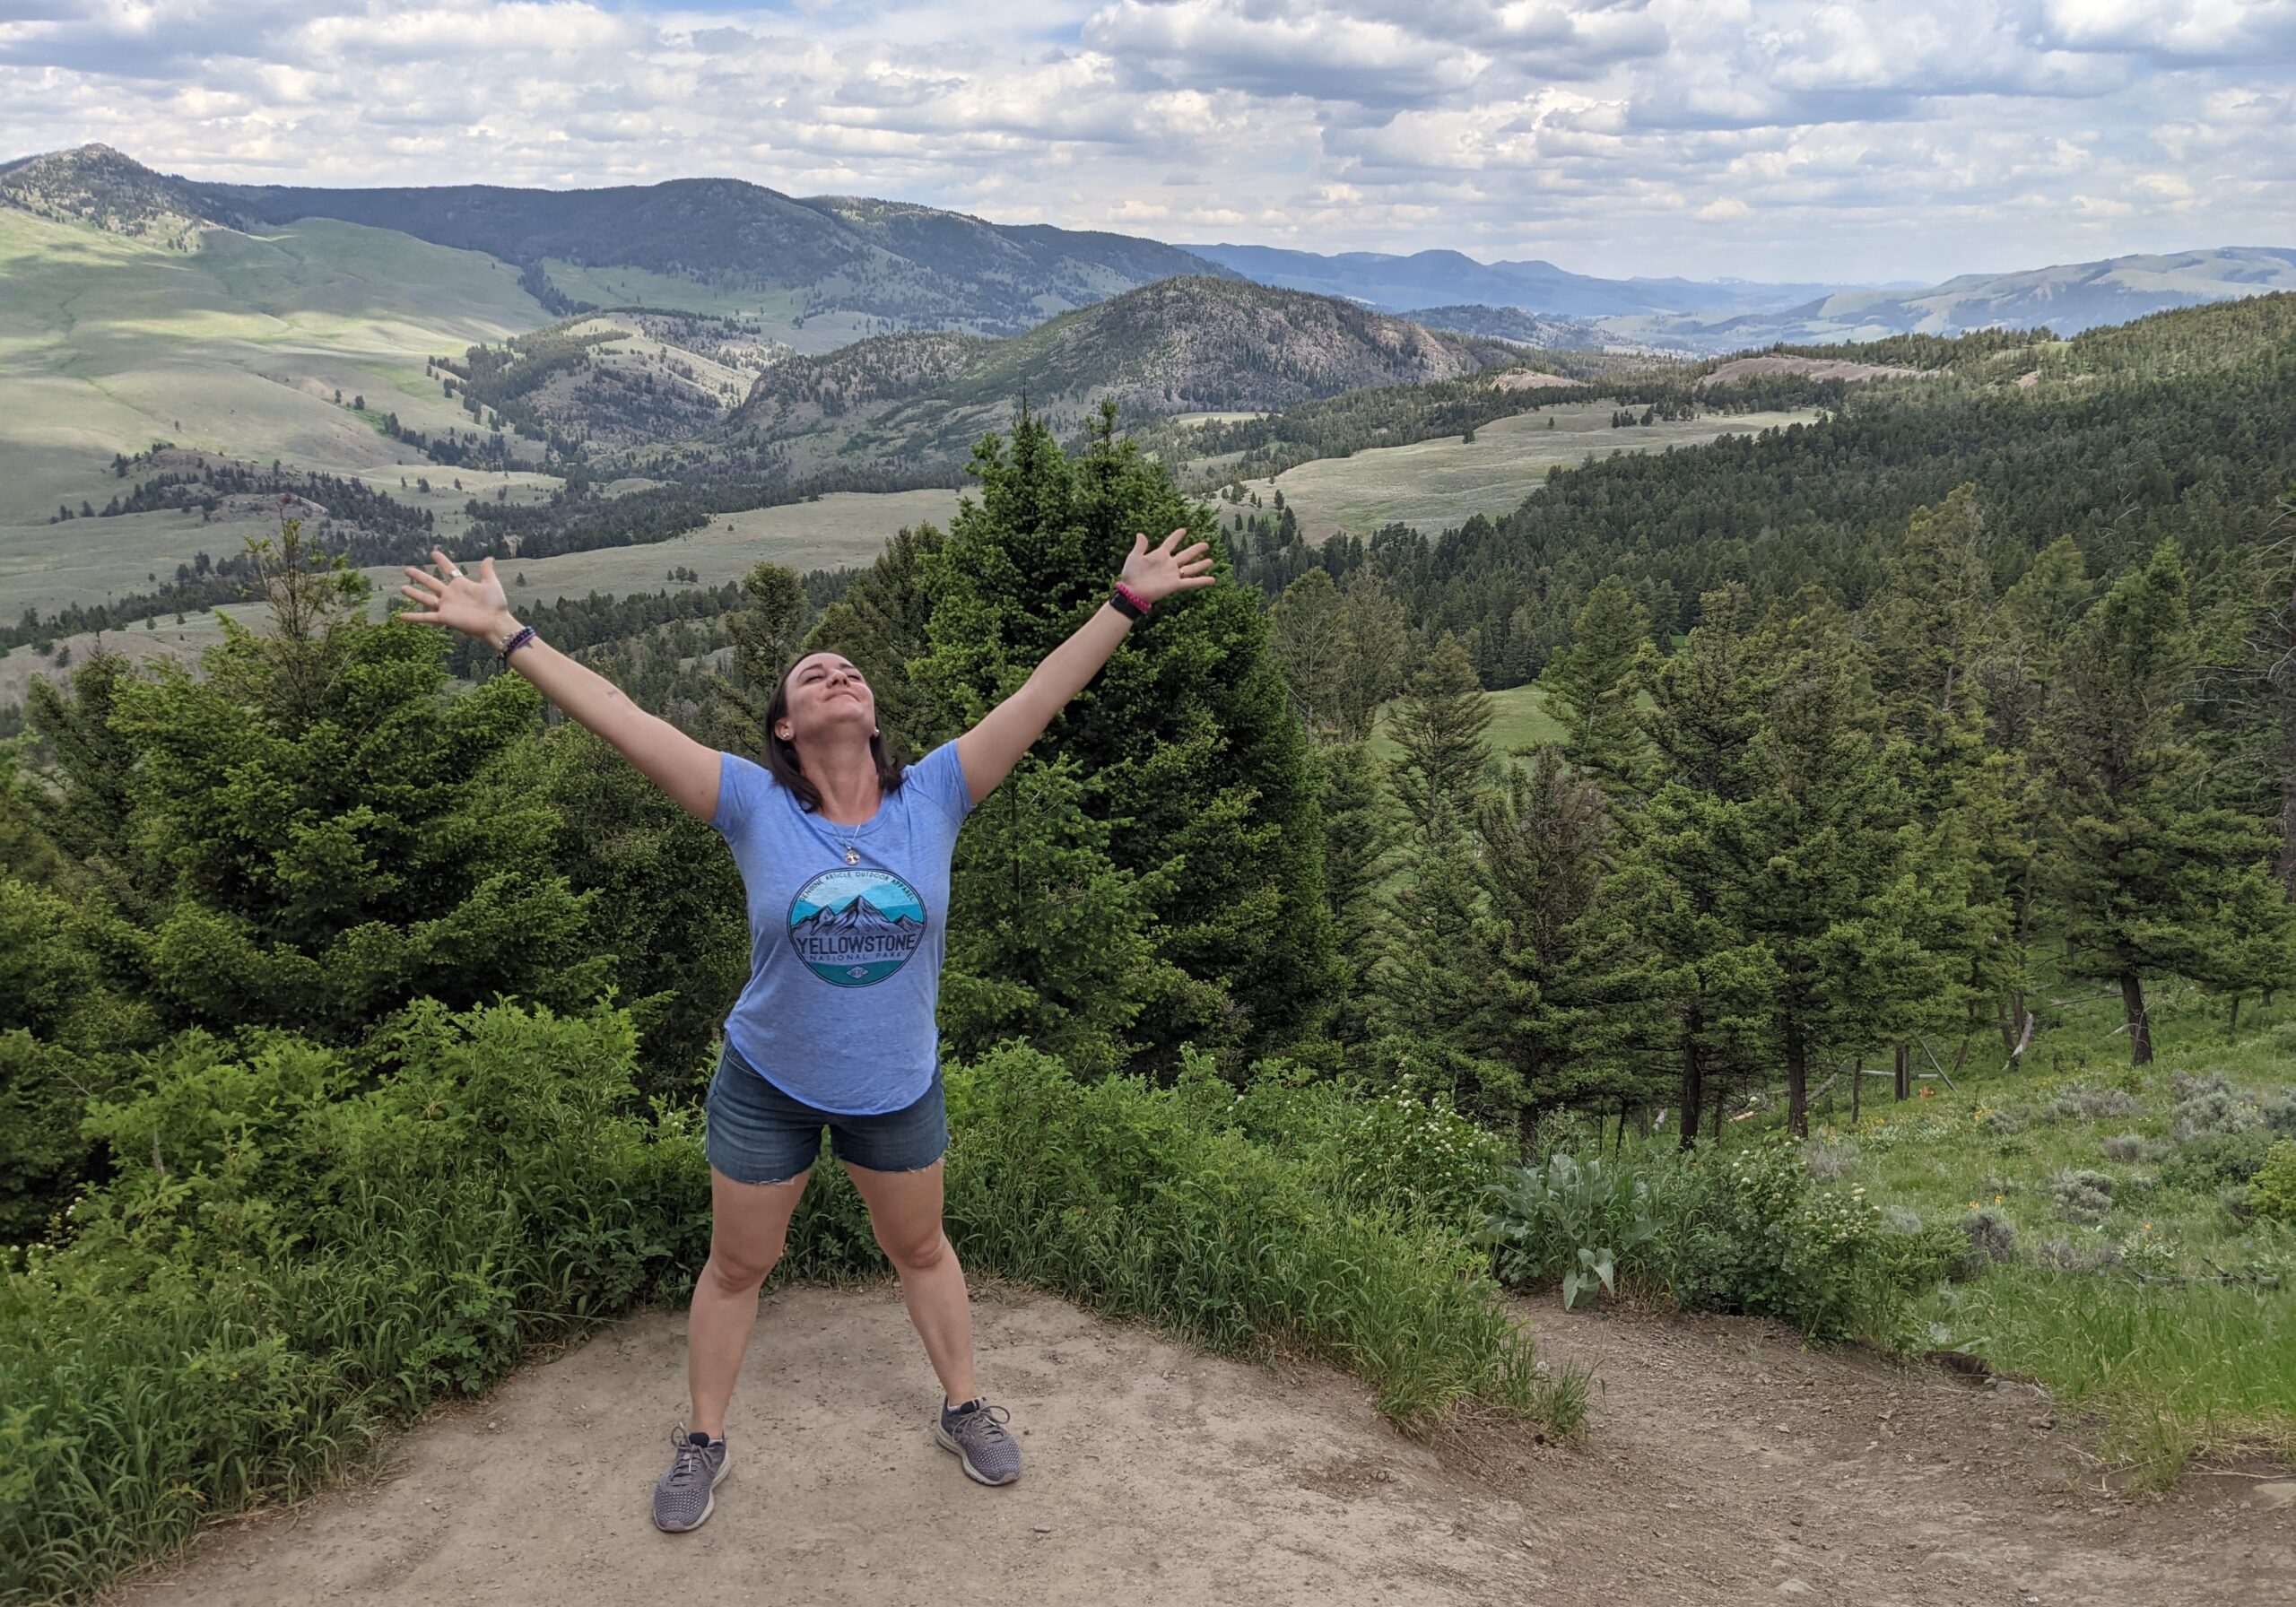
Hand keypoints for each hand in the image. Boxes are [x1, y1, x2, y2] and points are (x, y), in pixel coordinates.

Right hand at [399, 549, 517, 646]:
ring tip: (402, 588)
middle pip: (431, 582)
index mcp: (460, 585)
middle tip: (407, 570)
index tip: (433, 553)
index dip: (441, 561)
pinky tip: (401, 617)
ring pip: (425, 598)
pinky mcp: (444, 618)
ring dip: (414, 594)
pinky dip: (413, 617)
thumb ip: (487, 571)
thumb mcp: (491, 584)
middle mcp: (450, 595)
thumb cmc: (495, 605)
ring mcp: (446, 606)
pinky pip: (426, 617)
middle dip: (419, 576)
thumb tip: (489, 557)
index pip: (448, 570)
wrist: (495, 622)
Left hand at [1119, 528, 1215, 605]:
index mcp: (1159, 555)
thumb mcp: (1134, 557)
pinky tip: (1213, 579)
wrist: (1132, 591)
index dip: (1176, 536)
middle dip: (1195, 549)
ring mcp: (1173, 574)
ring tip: (1211, 561)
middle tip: (1206, 544)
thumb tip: (1140, 534)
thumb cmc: (1131, 574)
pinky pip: (1191, 582)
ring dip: (1201, 564)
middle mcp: (1168, 564)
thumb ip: (1140, 546)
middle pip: (1186, 554)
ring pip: (1191, 568)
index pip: (1170, 543)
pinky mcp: (1175, 584)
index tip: (1184, 530)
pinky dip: (1202, 581)